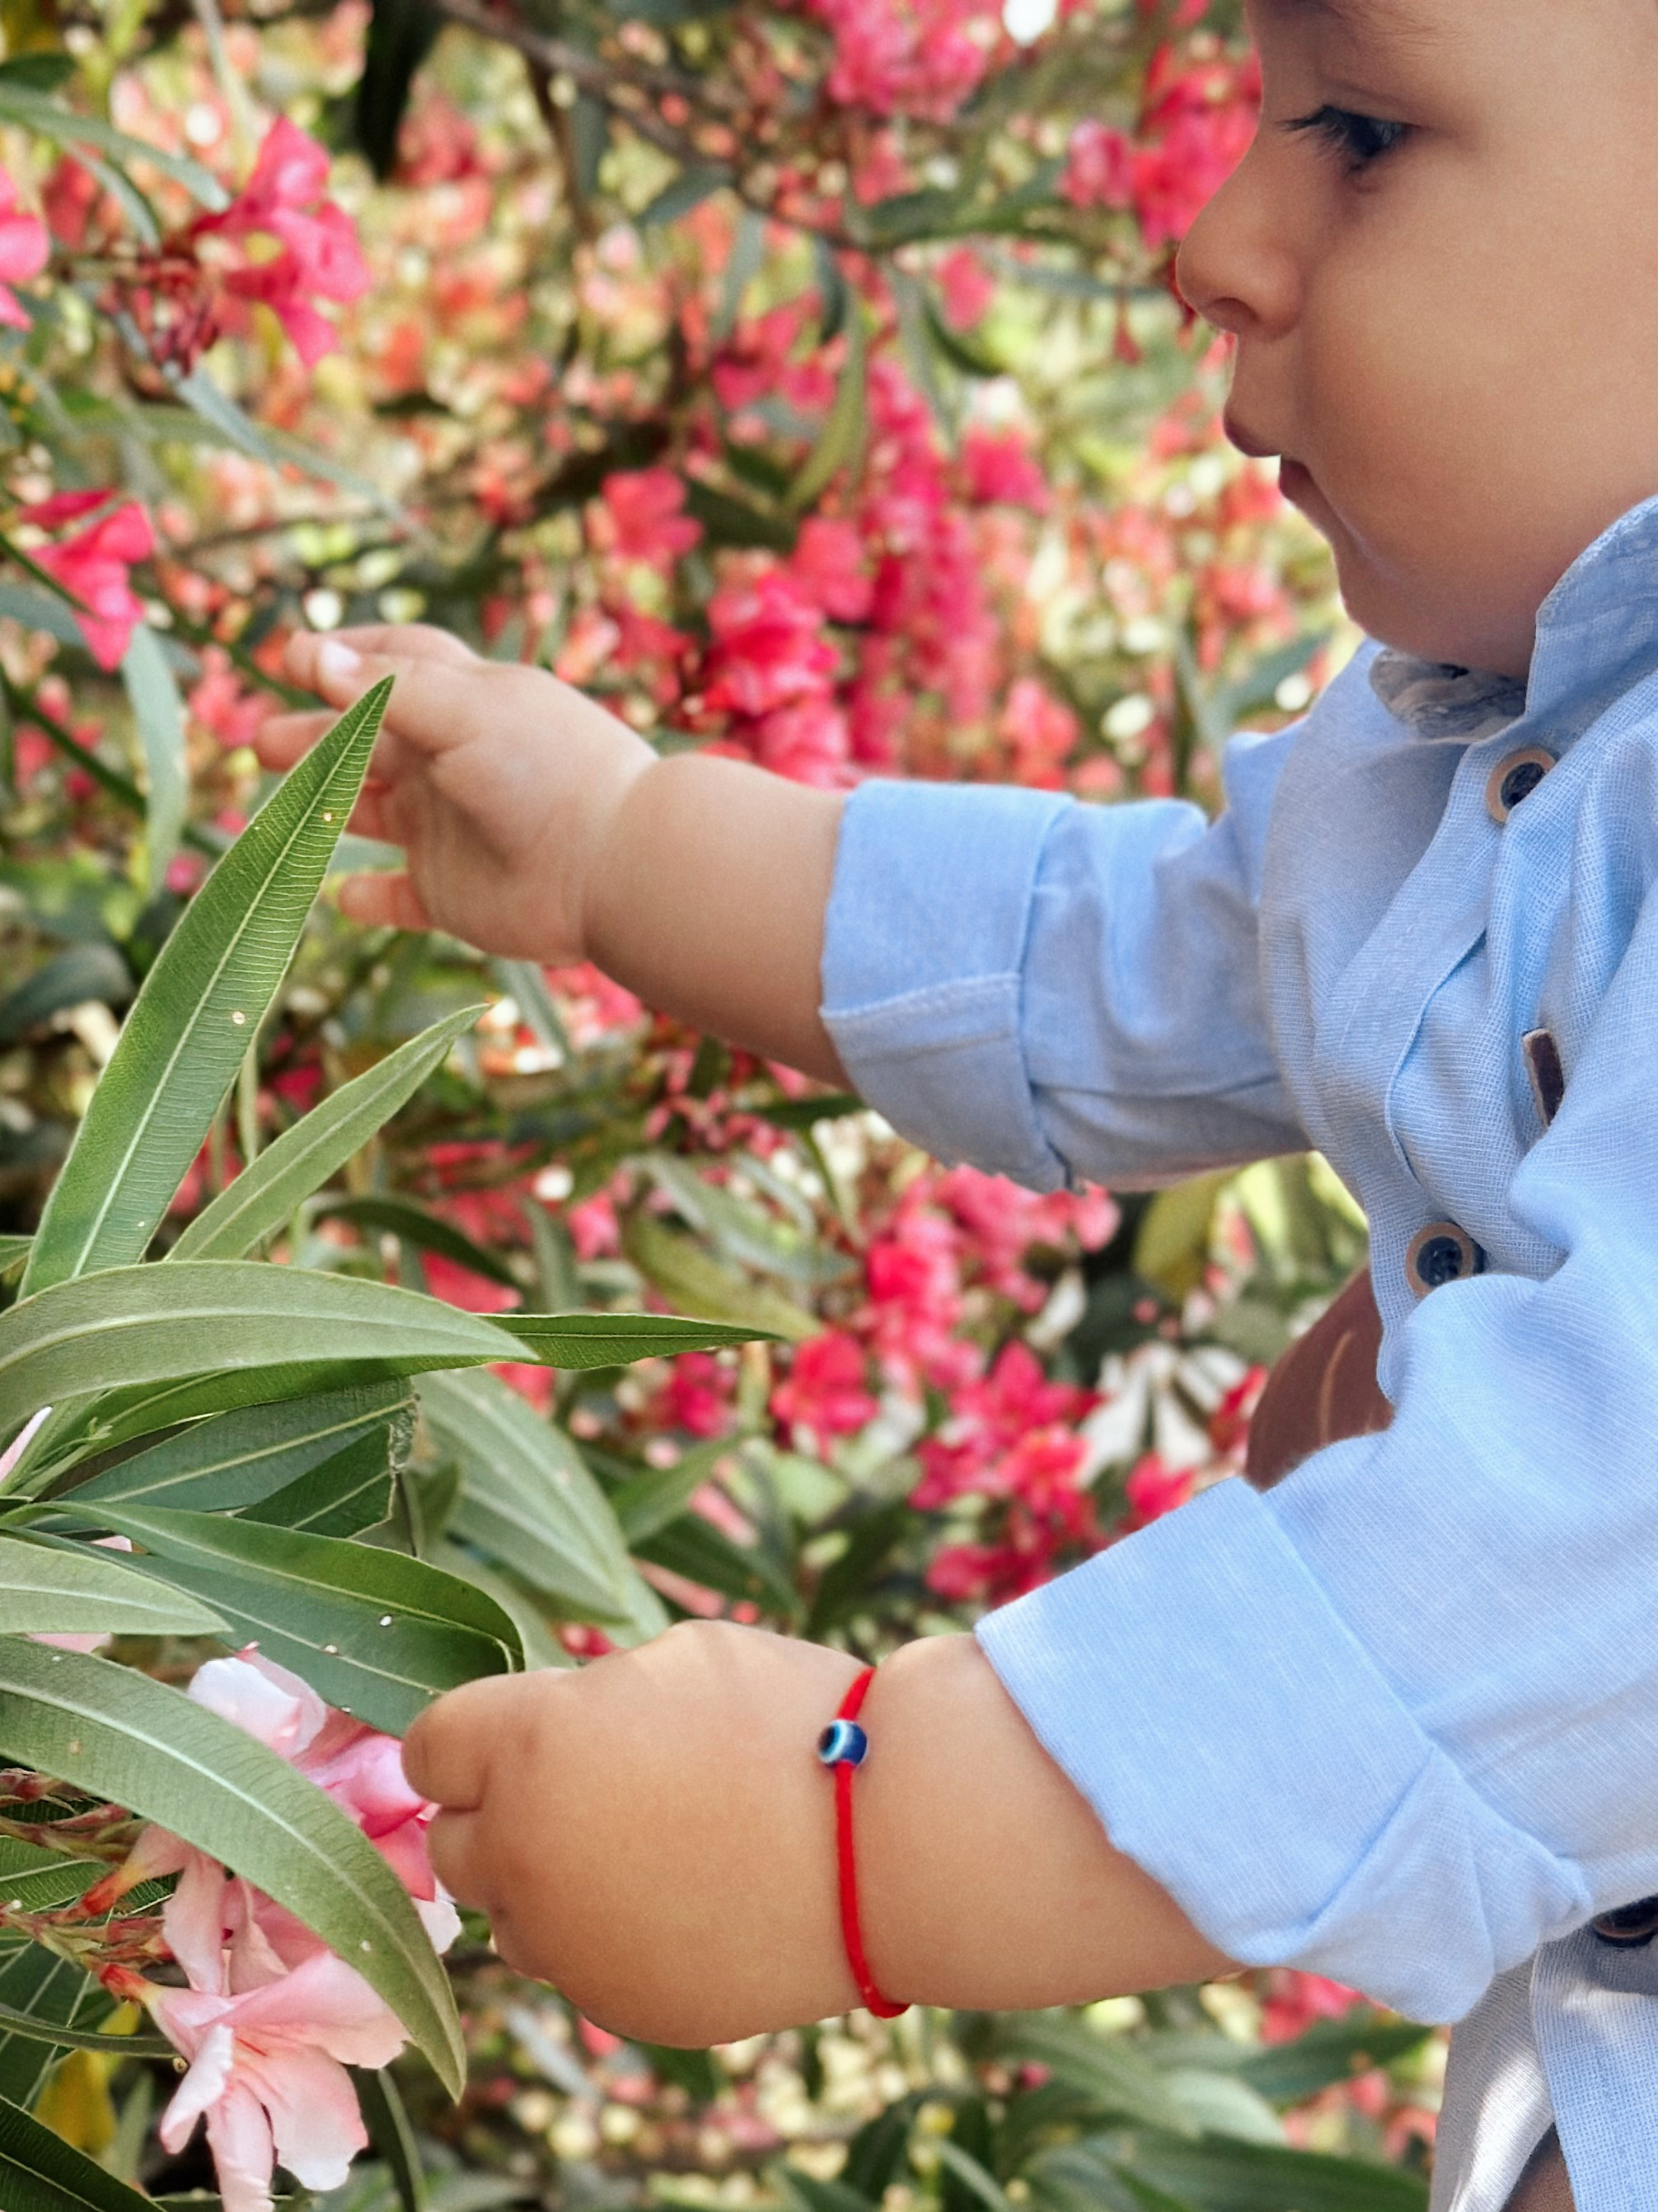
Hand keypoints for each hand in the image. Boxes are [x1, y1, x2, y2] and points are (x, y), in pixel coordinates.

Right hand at [256, 625, 654, 960]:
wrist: (614, 867)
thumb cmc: (548, 772)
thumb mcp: (465, 711)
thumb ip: (386, 690)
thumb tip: (312, 656)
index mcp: (470, 704)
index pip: (399, 664)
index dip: (347, 657)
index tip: (291, 656)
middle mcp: (458, 763)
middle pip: (370, 741)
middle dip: (316, 738)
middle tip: (262, 740)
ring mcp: (454, 830)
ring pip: (372, 814)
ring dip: (324, 807)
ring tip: (274, 810)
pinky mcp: (455, 894)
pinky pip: (400, 898)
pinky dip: (368, 897)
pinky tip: (338, 894)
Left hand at [403, 1621, 867, 2045]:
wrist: (888, 1839)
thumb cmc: (790, 1719)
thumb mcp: (675, 1660)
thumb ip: (586, 1703)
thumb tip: (553, 1736)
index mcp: (527, 1746)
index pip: (430, 1748)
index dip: (474, 1737)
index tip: (516, 1734)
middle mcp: (522, 1852)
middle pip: (456, 1844)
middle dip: (505, 1814)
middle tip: (591, 1789)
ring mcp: (568, 1943)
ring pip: (514, 1919)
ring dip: (552, 1884)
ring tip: (653, 1848)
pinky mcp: (619, 2006)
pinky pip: (584, 1968)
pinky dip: (616, 1937)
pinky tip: (693, 1899)